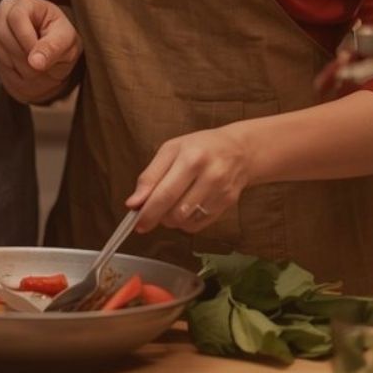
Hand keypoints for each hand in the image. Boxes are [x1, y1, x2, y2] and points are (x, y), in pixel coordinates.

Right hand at [0, 0, 82, 104]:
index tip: (38, 58)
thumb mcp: (66, 44)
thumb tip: (35, 62)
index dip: (25, 40)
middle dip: (20, 54)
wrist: (52, 53)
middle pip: (2, 30)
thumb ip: (52, 50)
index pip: (16, 17)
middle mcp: (7, 7)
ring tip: (31, 66)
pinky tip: (20, 64)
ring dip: (13, 60)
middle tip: (37, 67)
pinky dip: (6, 61)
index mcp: (28, 2)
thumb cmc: (61, 42)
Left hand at [125, 126, 251, 232]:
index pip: (164, 194)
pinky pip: (198, 225)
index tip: (136, 222)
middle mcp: (210, 176)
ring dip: (171, 220)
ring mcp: (221, 192)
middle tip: (152, 212)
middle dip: (158, 217)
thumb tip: (134, 203)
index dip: (148, 212)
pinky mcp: (227, 204)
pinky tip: (186, 208)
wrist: (239, 149)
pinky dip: (186, 222)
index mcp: (191, 158)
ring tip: (170, 205)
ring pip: (185, 221)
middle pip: (175, 212)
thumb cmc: (200, 147)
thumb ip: (150, 176)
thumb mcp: (170, 150)